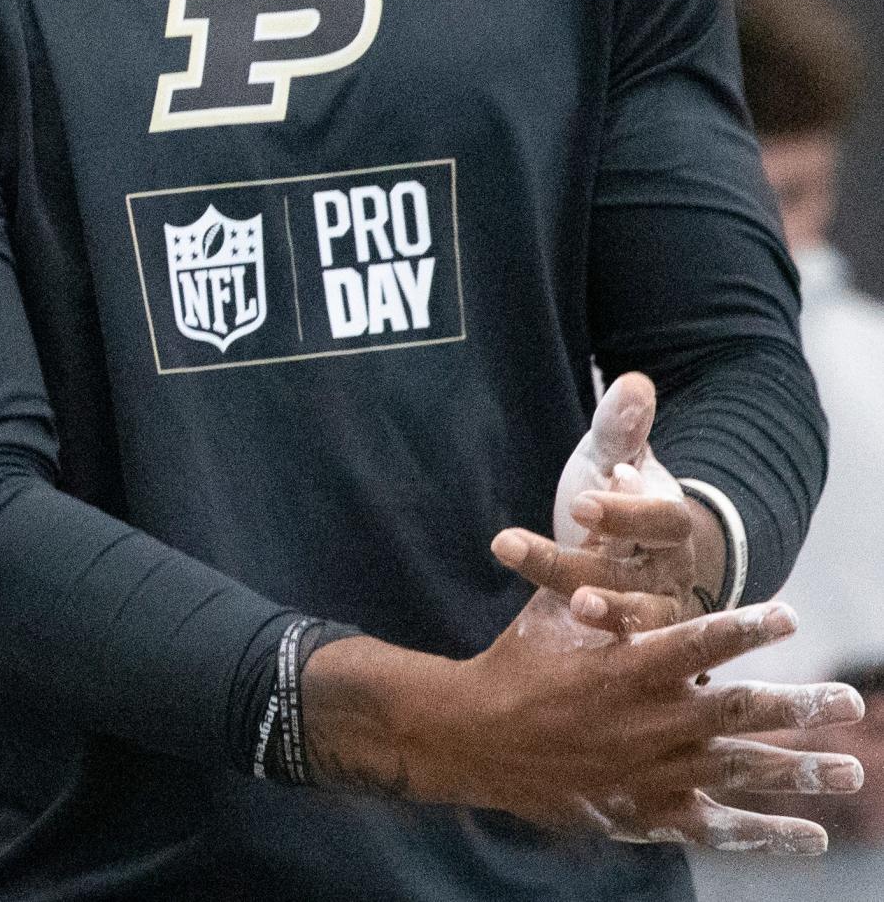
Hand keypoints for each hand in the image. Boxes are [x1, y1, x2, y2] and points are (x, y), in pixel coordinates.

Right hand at [302, 595, 865, 852]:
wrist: (476, 738)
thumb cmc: (518, 660)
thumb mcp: (554, 605)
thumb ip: (596, 560)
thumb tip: (610, 488)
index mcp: (629, 666)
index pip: (700, 641)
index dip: (747, 627)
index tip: (789, 616)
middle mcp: (650, 723)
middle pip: (740, 713)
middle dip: (800, 708)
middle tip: (849, 701)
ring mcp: (654, 774)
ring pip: (741, 775)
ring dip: (801, 772)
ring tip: (849, 770)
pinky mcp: (648, 812)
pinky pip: (719, 827)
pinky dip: (767, 834)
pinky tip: (810, 836)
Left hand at [491, 372, 718, 632]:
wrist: (632, 547)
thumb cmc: (616, 495)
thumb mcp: (612, 458)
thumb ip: (620, 427)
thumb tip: (634, 382)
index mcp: (669, 522)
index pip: (661, 518)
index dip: (625, 514)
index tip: (582, 503)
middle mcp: (672, 571)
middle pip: (643, 577)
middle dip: (602, 575)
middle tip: (571, 585)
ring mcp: (658, 612)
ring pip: (638, 620)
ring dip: (612, 619)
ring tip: (574, 610)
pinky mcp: (639, 645)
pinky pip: (625, 653)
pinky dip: (602, 655)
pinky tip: (560, 657)